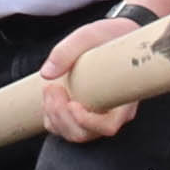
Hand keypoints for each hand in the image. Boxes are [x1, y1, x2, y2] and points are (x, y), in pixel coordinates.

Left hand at [33, 13, 153, 144]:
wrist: (115, 36)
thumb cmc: (109, 37)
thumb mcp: (89, 35)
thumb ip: (67, 50)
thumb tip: (47, 73)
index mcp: (123, 99)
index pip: (108, 126)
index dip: (87, 122)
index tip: (73, 104)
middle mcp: (112, 113)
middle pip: (84, 133)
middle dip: (61, 115)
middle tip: (52, 88)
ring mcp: (97, 116)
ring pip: (72, 133)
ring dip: (53, 115)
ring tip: (50, 88)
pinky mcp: (83, 113)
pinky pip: (63, 127)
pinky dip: (51, 116)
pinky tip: (51, 95)